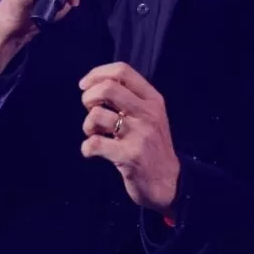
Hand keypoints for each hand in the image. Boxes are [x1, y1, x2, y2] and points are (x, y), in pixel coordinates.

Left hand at [79, 63, 179, 216]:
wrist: (169, 183)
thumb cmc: (152, 146)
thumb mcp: (150, 116)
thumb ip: (130, 98)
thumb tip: (96, 84)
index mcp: (153, 99)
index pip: (122, 70)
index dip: (97, 74)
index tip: (85, 85)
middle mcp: (148, 113)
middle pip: (107, 88)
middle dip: (88, 97)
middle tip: (89, 111)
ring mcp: (140, 134)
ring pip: (97, 115)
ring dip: (87, 125)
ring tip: (94, 134)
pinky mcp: (130, 156)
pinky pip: (94, 143)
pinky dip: (86, 148)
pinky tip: (92, 151)